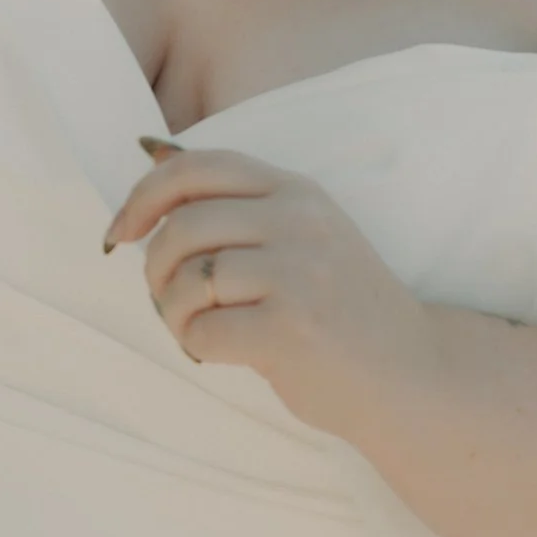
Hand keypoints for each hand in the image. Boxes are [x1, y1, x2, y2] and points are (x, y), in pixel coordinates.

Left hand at [104, 138, 437, 427]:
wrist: (412, 370)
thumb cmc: (342, 310)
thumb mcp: (304, 235)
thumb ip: (241, 208)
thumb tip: (150, 166)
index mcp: (296, 191)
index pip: (197, 167)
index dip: (144, 196)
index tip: (123, 233)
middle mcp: (299, 222)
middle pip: (182, 225)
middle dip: (154, 266)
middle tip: (166, 297)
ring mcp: (298, 274)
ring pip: (186, 278)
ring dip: (171, 311)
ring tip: (194, 327)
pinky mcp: (290, 330)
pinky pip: (202, 330)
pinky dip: (195, 345)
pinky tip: (219, 350)